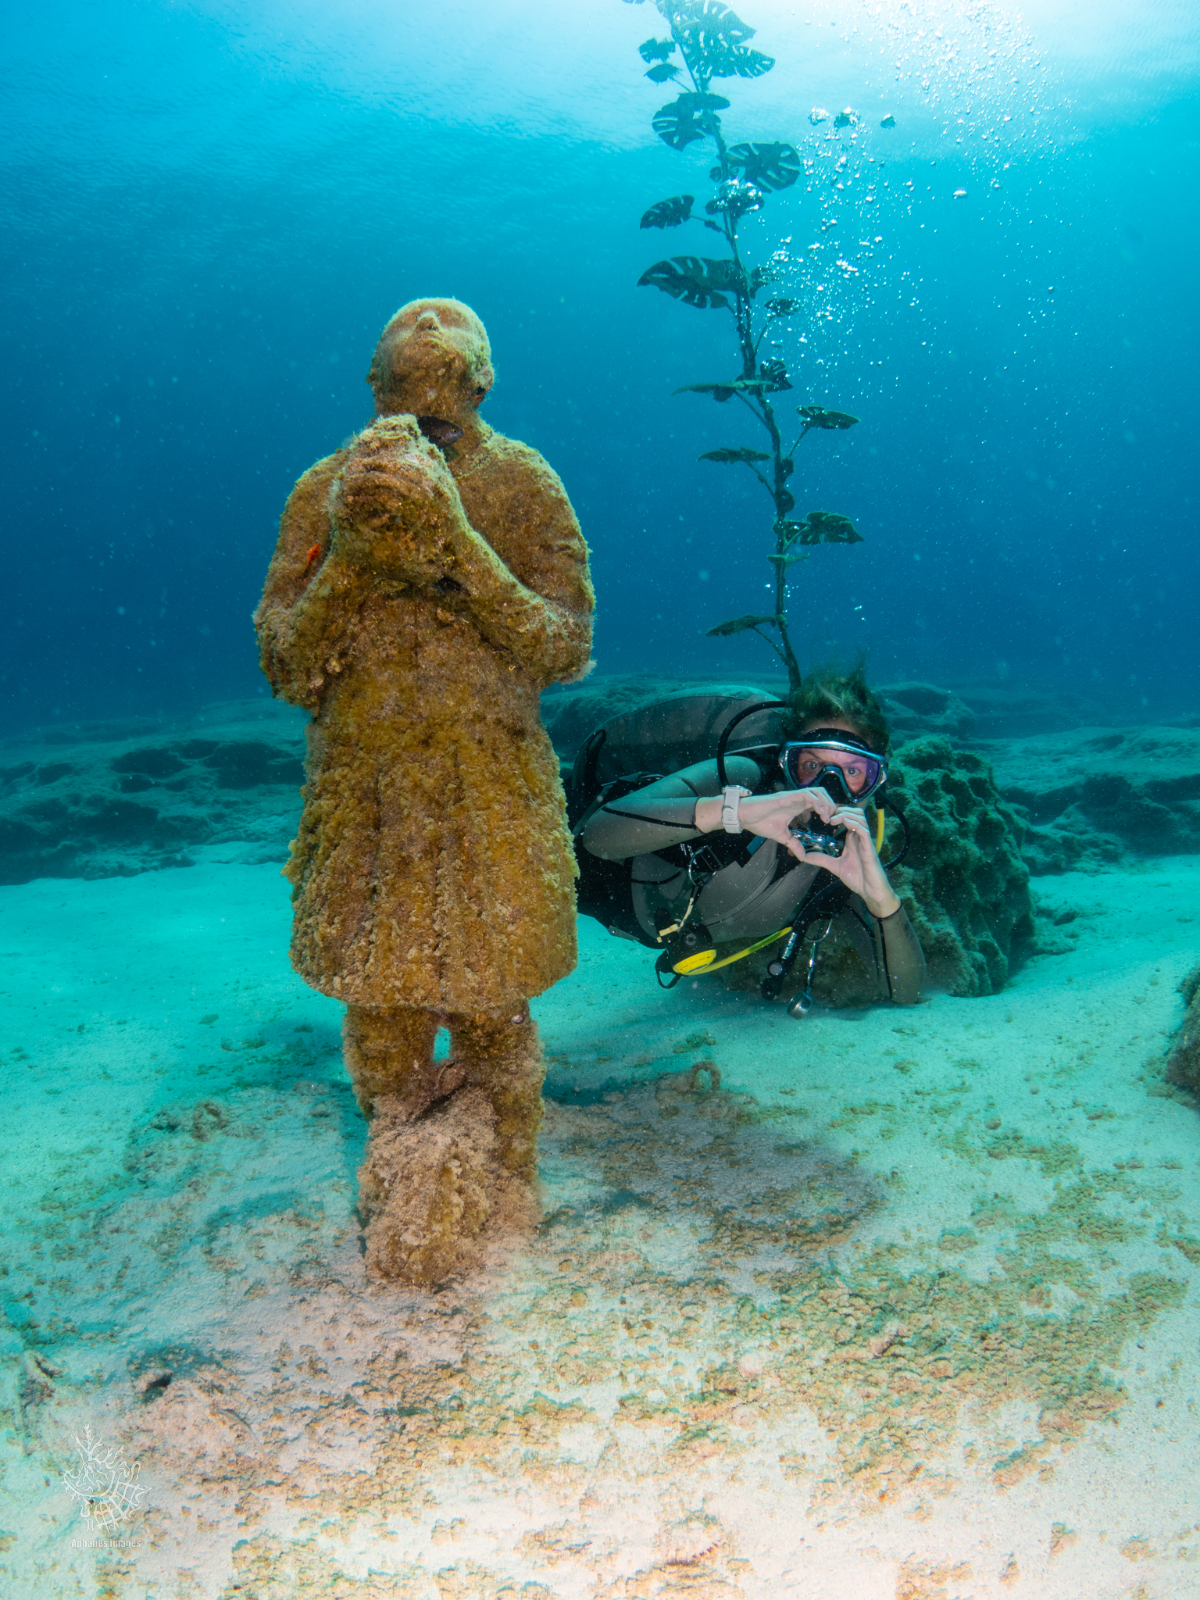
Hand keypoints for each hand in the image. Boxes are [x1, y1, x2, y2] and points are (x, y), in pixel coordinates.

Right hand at [694, 788, 899, 918]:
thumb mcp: (782, 837)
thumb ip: (793, 844)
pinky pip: (809, 794)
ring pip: (819, 792)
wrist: (746, 816)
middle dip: (832, 806)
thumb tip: (801, 855)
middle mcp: (798, 799)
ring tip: (830, 817)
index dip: (829, 811)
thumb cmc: (760, 822)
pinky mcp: (790, 796)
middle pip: (823, 795)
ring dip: (827, 803)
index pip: (819, 803)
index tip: (834, 823)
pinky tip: (821, 813)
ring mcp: (795, 796)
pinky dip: (818, 802)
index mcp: (798, 806)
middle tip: (835, 820)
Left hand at [806, 804, 900, 916]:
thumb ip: (822, 859)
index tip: (822, 814)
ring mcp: (865, 840)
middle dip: (841, 809)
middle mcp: (859, 836)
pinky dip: (853, 823)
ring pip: (859, 816)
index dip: (836, 812)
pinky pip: (863, 829)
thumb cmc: (858, 878)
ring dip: (845, 814)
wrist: (870, 891)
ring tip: (832, 819)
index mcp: (852, 839)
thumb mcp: (835, 866)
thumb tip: (805, 856)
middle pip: (855, 812)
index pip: (847, 817)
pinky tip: (843, 824)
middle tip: (827, 814)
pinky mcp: (869, 846)